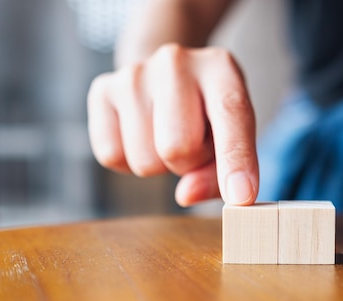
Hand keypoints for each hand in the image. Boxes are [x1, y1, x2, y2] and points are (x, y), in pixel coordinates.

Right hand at [87, 44, 258, 206]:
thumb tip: (186, 195)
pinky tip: (141, 135)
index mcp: (220, 67)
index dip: (236, 159)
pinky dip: (128, 161)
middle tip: (193, 144)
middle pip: (178, 148)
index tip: (241, 197)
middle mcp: (176, 61)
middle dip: (188, 164)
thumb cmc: (206, 114)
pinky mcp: (102, 90)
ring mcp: (134, 73)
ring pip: (145, 160)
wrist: (163, 76)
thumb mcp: (231, 135)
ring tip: (167, 133)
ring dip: (160, 164)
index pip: (231, 114)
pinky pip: (112, 156)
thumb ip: (220, 171)